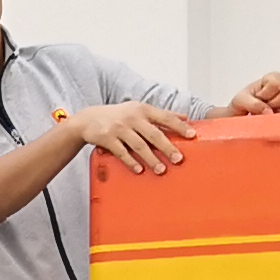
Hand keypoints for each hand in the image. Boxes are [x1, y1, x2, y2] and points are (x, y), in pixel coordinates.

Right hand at [65, 101, 196, 175]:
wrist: (88, 119)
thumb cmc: (117, 115)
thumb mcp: (138, 109)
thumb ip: (161, 114)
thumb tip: (185, 117)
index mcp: (143, 110)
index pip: (165, 117)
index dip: (179, 126)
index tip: (192, 135)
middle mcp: (132, 118)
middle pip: (154, 134)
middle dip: (167, 147)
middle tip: (178, 159)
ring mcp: (119, 128)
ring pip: (139, 145)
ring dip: (151, 159)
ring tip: (161, 170)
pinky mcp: (107, 139)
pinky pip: (121, 152)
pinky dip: (131, 162)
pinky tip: (139, 170)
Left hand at [223, 71, 279, 115]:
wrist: (242, 119)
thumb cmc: (242, 105)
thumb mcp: (240, 101)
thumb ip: (253, 104)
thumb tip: (269, 112)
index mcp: (271, 79)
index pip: (276, 83)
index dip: (267, 93)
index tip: (259, 97)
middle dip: (274, 103)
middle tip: (265, 107)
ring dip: (279, 112)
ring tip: (269, 114)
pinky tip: (274, 119)